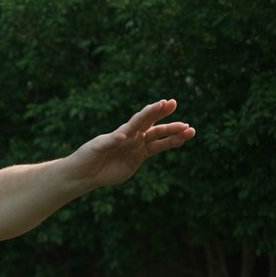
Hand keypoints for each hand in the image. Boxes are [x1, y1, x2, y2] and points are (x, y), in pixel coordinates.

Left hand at [67, 99, 194, 189]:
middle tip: (180, 111)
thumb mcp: (97, 148)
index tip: (164, 103)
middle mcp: (133, 136)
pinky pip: (156, 150)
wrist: (85, 173)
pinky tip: (180, 141)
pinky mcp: (138, 159)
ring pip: (159, 138)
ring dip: (174, 134)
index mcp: (123, 131)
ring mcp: (137, 147)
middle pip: (154, 126)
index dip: (152, 112)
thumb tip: (123, 136)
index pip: (140, 119)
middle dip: (167, 119)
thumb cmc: (87, 156)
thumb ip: (110, 141)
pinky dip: (168, 145)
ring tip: (190, 130)